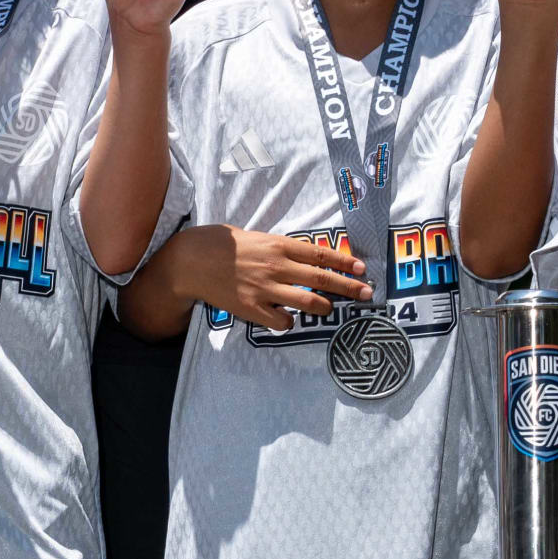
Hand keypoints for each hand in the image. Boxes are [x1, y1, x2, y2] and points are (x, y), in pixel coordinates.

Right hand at [164, 224, 369, 331]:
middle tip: (366, 294)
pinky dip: (288, 321)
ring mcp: (265, 289)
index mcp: (278, 245)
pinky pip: (282, 321)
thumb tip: (306, 256)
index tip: (361, 268)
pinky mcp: (252, 309)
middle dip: (348, 287)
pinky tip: (284, 318)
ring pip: (308, 303)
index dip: (344, 262)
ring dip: (323, 307)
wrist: (191, 261)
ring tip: (328, 309)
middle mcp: (276, 267)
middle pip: (322, 279)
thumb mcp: (256, 236)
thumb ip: (280, 248)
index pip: (321, 254)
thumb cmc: (223, 245)